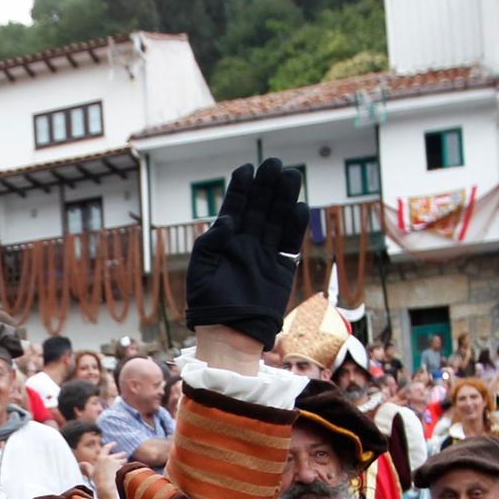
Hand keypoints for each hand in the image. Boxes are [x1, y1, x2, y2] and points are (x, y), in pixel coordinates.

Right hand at [83, 443, 124, 498]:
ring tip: (125, 460)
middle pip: (116, 455)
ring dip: (123, 460)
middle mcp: (109, 459)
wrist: (105, 485)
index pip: (106, 448)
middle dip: (120, 454)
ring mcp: (115, 464)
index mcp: (101, 458)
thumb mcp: (90, 472)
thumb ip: (87, 467)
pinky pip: (122, 467)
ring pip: (121, 461)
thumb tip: (81, 464)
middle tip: (124, 453)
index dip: (110, 445)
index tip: (114, 443)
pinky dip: (122, 467)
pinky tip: (122, 469)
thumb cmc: (96, 478)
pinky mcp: (120, 470)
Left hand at [185, 158, 308, 349]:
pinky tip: (299, 206)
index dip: (241, 189)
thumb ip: (210, 242)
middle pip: (260, 209)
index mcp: (225, 242)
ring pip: (277, 220)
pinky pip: (289, 244)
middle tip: (274, 163)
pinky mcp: (281, 270)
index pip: (235, 208)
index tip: (247, 169)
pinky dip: (295, 226)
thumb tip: (227, 219)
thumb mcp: (199, 270)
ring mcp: (265, 255)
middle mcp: (246, 245)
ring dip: (283, 198)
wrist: (228, 335)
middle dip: (266, 186)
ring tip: (291, 175)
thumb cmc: (208, 305)